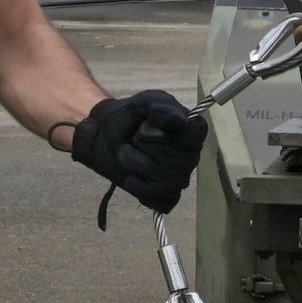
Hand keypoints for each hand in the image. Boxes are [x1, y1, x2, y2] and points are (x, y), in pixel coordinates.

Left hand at [71, 90, 207, 215]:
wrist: (106, 134)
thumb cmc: (132, 116)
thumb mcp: (145, 101)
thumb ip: (162, 107)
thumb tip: (181, 122)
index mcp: (193, 131)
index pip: (194, 138)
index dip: (167, 134)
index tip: (146, 124)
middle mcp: (191, 156)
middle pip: (179, 162)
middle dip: (147, 148)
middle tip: (134, 138)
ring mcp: (179, 178)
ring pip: (169, 181)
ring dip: (139, 166)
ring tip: (127, 154)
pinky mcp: (165, 197)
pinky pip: (162, 201)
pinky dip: (141, 189)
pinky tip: (131, 177)